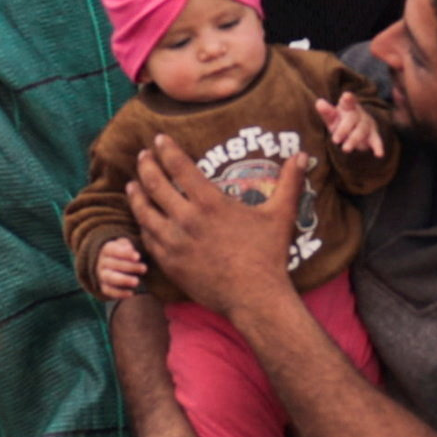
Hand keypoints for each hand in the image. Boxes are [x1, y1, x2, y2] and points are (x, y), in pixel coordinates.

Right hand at [92, 236, 145, 298]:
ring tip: (137, 281)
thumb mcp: (124, 245)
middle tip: (144, 268)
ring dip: (124, 280)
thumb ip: (127, 245)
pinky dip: (119, 293)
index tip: (138, 256)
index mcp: (107, 250)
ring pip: (110, 278)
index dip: (125, 253)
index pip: (113, 250)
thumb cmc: (122, 253)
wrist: (110, 265)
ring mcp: (102, 276)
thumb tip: (130, 250)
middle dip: (129, 267)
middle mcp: (102, 263)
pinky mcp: (104, 287)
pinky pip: (109, 291)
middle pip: (113, 264)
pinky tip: (131, 293)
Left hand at [122, 137, 303, 322]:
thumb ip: (290, 182)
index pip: (179, 167)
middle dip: (146, 165)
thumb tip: (304, 155)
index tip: (159, 139)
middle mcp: (186, 220)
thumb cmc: (268, 255)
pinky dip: (142, 225)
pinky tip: (142, 218)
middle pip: (155, 185)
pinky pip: (148, 239)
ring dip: (136, 194)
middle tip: (143, 155)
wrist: (254, 298)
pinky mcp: (169, 263)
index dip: (167, 149)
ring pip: (144, 212)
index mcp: (210, 203)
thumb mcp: (281, 215)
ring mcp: (174, 243)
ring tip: (132, 183)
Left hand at [320, 93, 384, 160]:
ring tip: (345, 149)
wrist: (356, 128)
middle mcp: (359, 113)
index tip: (346, 96)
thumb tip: (319, 102)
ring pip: (362, 130)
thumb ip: (326, 112)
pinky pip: (376, 140)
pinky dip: (378, 147)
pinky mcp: (373, 135)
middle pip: (353, 118)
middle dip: (344, 129)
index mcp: (348, 106)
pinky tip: (379, 154)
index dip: (348, 99)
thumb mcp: (332, 117)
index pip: (348, 101)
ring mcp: (367, 124)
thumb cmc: (341, 121)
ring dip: (354, 139)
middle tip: (335, 140)